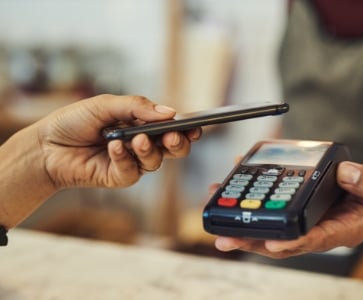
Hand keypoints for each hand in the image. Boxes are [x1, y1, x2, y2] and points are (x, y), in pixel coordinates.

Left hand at [36, 94, 200, 188]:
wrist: (46, 145)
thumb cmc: (74, 121)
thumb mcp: (106, 105)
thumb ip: (138, 107)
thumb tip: (170, 112)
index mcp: (142, 123)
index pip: (172, 127)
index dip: (186, 129)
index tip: (194, 127)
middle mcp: (141, 143)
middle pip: (173, 148)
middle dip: (177, 143)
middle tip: (172, 136)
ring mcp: (132, 162)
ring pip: (156, 161)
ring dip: (148, 149)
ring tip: (136, 139)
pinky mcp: (119, 177)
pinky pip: (133, 171)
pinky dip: (125, 158)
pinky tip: (113, 148)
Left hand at [213, 161, 362, 258]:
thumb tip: (345, 173)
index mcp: (341, 229)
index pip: (313, 239)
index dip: (292, 242)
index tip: (271, 243)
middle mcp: (318, 228)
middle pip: (281, 240)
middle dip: (252, 240)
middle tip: (224, 238)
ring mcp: (305, 218)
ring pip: (270, 226)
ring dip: (243, 222)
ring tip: (217, 211)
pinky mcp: (297, 206)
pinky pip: (272, 206)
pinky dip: (252, 198)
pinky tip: (234, 183)